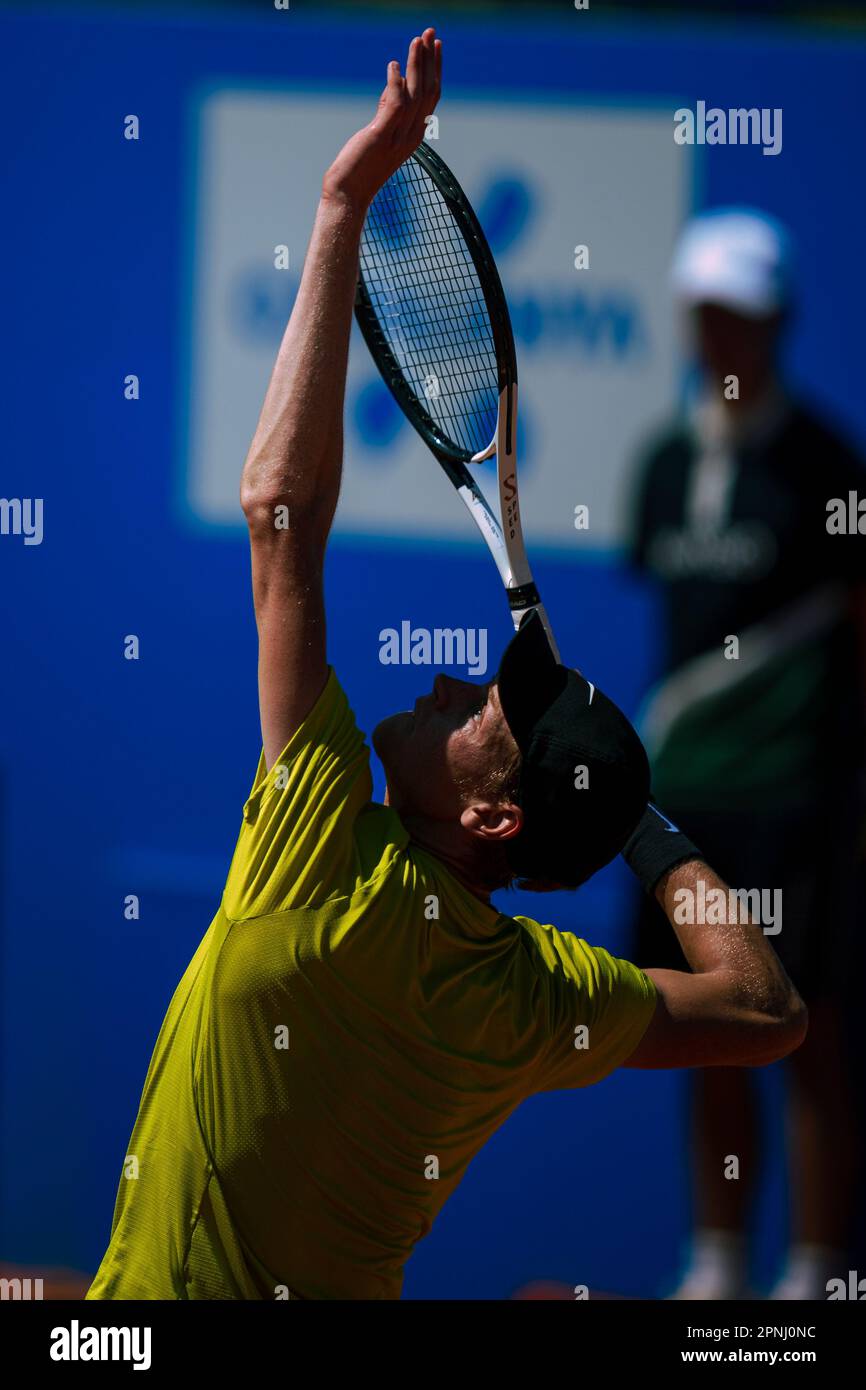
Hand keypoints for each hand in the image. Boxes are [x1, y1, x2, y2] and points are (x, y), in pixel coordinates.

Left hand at [322, 27, 441, 211]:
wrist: (349, 194)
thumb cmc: (361, 166)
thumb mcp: (379, 131)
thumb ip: (388, 109)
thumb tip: (393, 83)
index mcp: (414, 134)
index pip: (431, 96)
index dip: (435, 69)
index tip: (435, 46)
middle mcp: (411, 135)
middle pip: (427, 91)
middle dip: (429, 60)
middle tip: (430, 33)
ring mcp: (397, 137)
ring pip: (414, 94)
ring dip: (416, 65)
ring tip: (415, 41)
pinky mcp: (380, 137)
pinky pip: (393, 106)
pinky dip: (395, 84)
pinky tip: (393, 65)